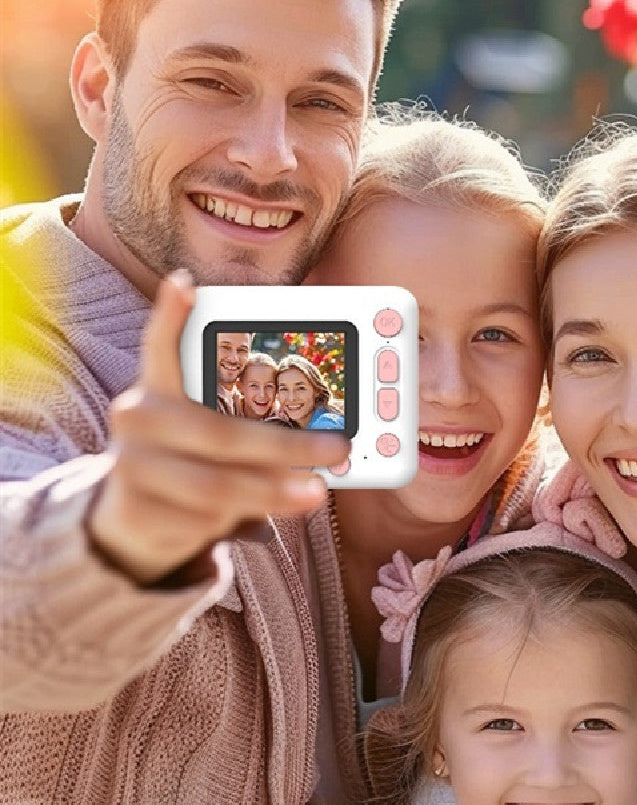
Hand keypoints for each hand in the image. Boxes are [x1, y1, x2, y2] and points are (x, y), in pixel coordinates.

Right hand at [87, 271, 347, 584]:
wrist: (139, 517)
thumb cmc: (196, 458)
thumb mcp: (217, 427)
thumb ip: (256, 416)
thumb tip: (336, 430)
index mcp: (158, 386)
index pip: (161, 345)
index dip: (170, 316)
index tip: (186, 284)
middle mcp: (138, 419)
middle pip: (220, 433)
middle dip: (288, 444)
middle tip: (338, 447)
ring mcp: (130, 467)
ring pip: (216, 485)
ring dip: (276, 490)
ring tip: (319, 491)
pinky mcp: (135, 513)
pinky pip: (205, 520)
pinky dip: (248, 517)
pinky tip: (268, 513)